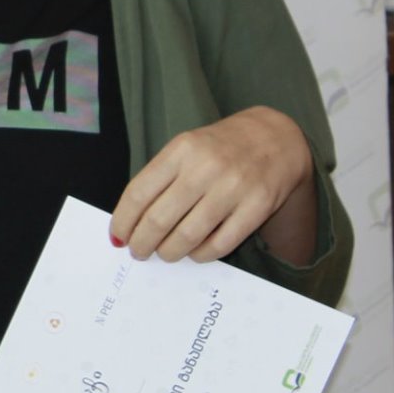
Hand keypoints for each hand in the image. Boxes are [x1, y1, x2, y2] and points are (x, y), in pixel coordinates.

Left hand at [111, 105, 315, 263]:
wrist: (277, 137)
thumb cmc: (220, 147)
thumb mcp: (186, 148)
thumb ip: (160, 179)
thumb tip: (131, 221)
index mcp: (181, 150)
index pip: (138, 193)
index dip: (123, 221)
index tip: (117, 237)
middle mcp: (205, 168)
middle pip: (159, 219)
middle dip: (142, 243)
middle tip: (138, 252)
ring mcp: (233, 188)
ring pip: (187, 236)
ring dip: (169, 252)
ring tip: (164, 254)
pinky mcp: (257, 207)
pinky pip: (220, 244)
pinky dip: (200, 255)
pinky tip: (193, 253)